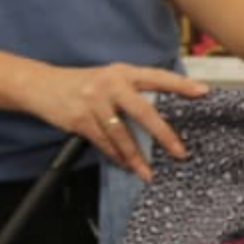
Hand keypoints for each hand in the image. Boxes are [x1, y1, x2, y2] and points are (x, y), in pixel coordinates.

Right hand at [34, 62, 207, 181]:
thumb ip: (132, 90)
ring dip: (136, 157)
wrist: (41, 86)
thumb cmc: (82, 84)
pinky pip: (104, 143)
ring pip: (122, 135)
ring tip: (148, 171)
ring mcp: (94, 101)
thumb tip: (161, 111)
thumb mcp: (109, 78)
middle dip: (164, 135)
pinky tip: (125, 164)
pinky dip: (116, 156)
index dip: (181, 85)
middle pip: (144, 112)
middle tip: (180, 152)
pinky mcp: (80, 119)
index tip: (203, 93)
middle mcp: (111, 84)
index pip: (157, 77)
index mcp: (123, 72)